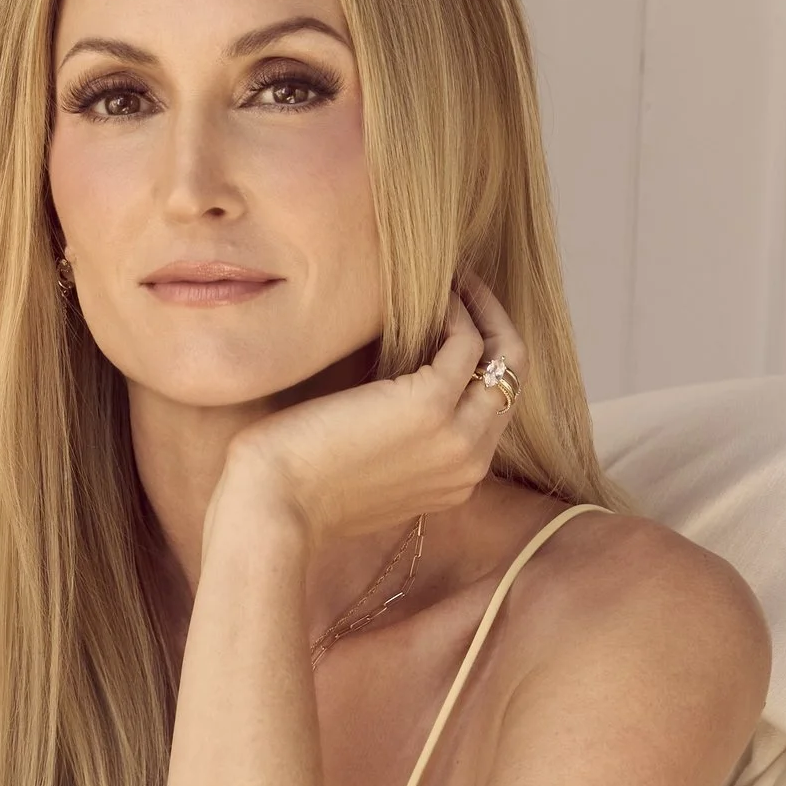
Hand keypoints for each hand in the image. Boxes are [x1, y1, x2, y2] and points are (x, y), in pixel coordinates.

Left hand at [218, 272, 523, 553]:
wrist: (273, 506)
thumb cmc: (300, 483)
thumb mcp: (368, 467)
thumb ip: (399, 439)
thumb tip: (393, 384)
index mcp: (457, 479)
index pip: (494, 408)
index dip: (484, 359)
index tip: (461, 320)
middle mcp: (470, 462)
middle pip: (512, 380)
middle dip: (496, 325)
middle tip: (467, 286)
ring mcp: (457, 436)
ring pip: (505, 357)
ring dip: (483, 308)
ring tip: (455, 278)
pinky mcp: (430, 405)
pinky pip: (466, 342)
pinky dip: (457, 310)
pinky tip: (433, 292)